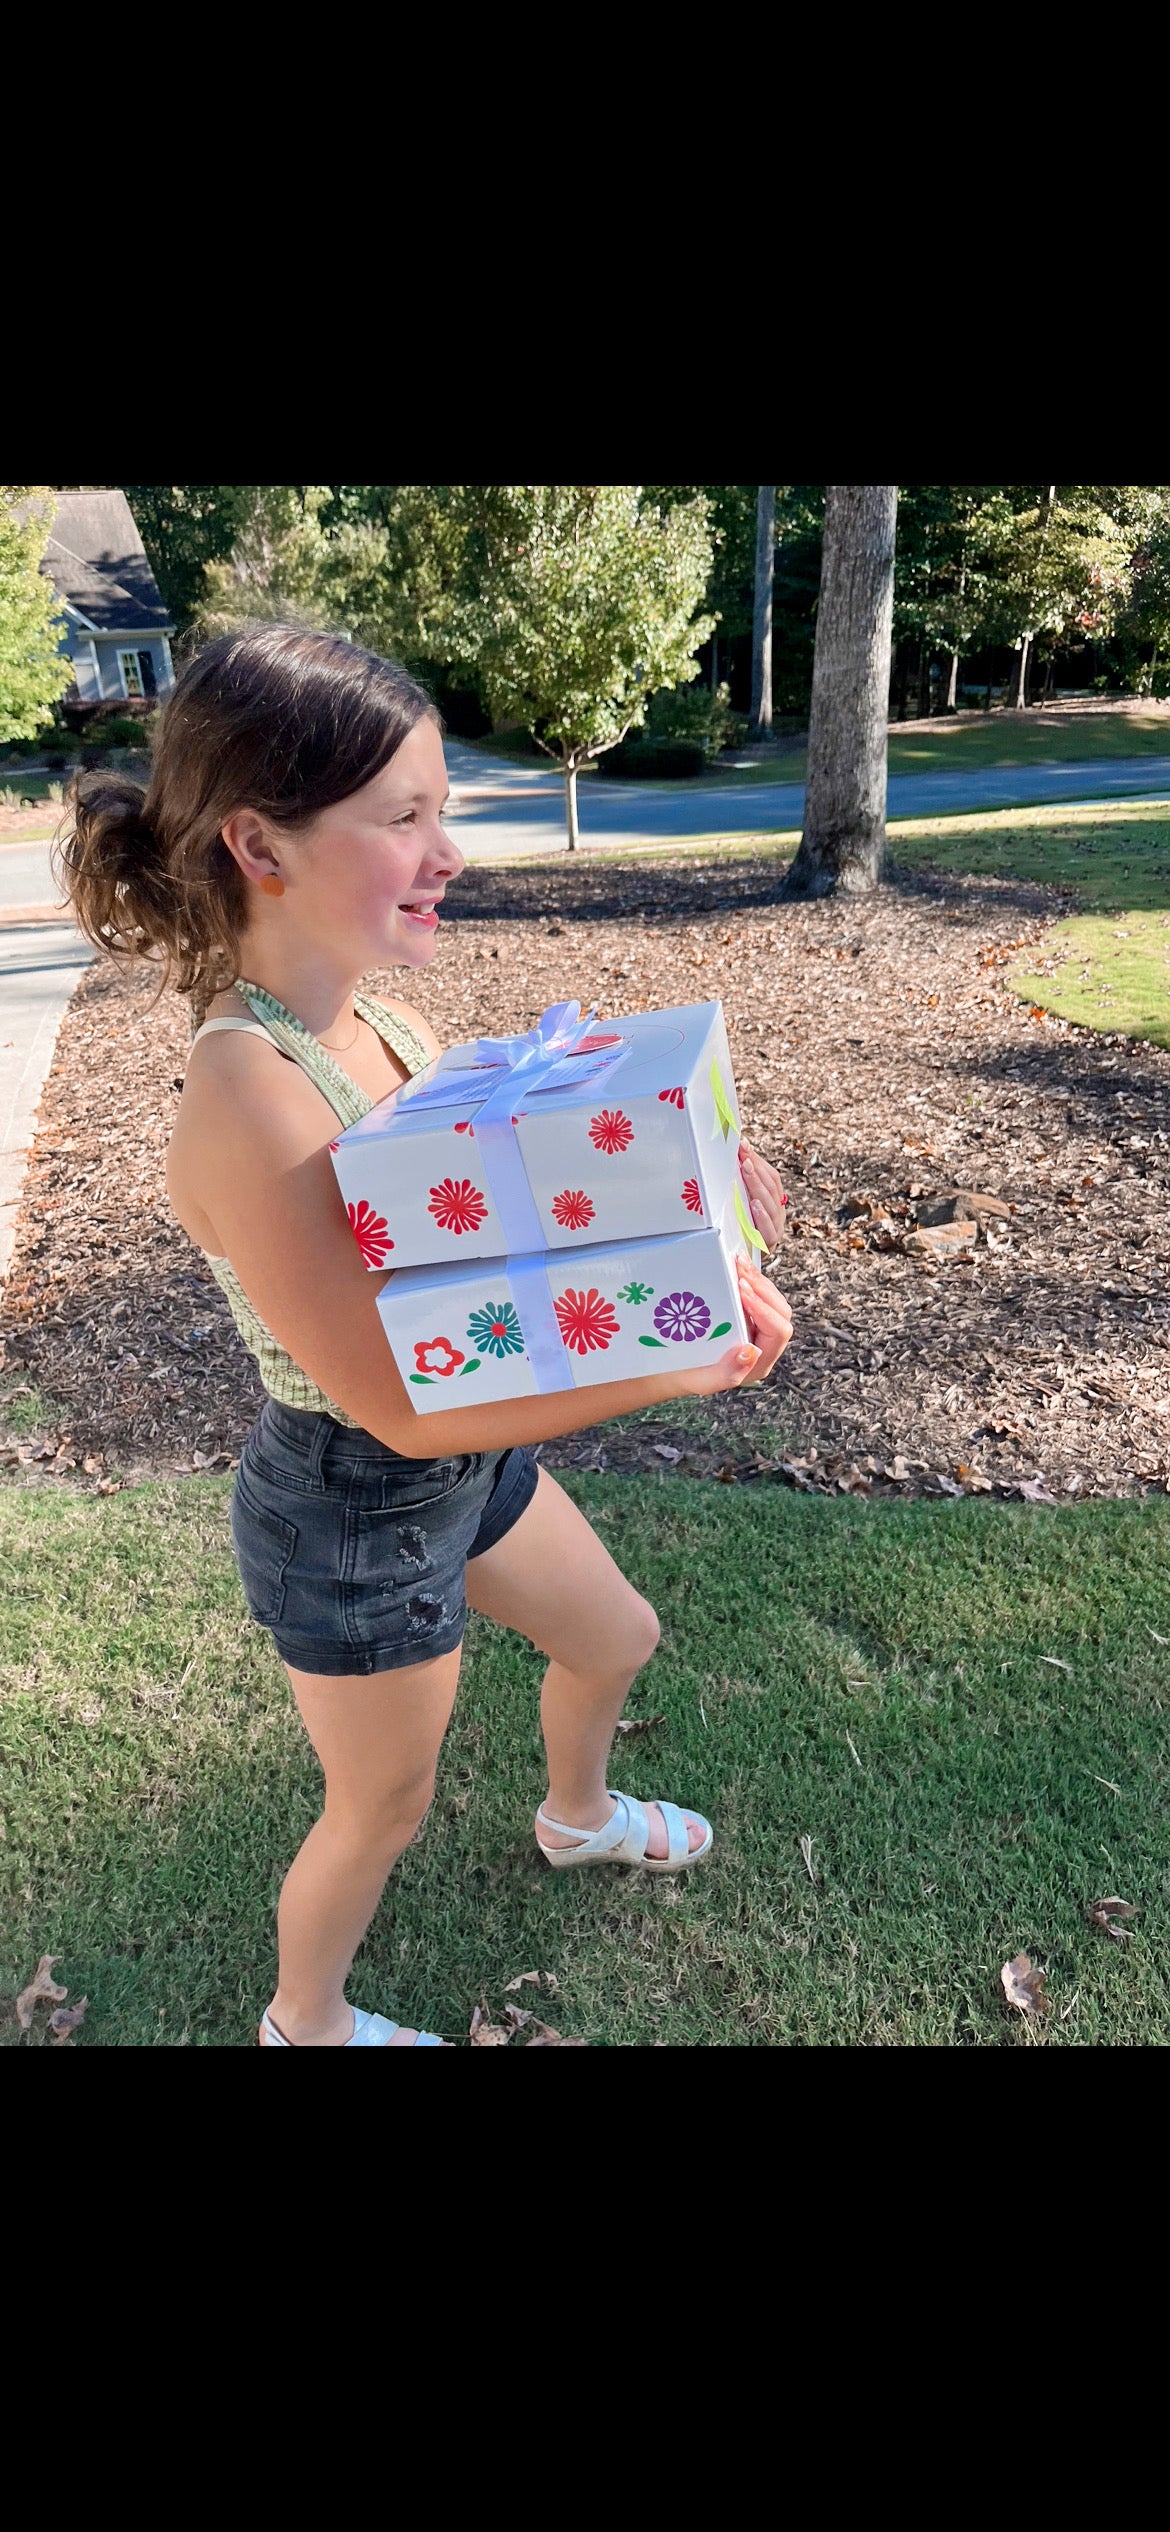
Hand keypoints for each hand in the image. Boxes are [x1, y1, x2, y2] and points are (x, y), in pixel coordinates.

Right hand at [676, 1258, 793, 1397]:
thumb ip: (729, 1374)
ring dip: (757, 1279)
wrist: (675, 1368)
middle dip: (762, 1289)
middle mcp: (763, 1343)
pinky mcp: (745, 1313)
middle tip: (740, 1272)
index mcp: (760, 1361)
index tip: (741, 1292)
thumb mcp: (704, 1381)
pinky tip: (736, 1266)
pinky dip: (749, 1278)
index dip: (763, 1309)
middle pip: (780, 1312)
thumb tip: (750, 1352)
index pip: (778, 1332)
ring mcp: (756, 1326)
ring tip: (738, 1264)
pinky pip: (757, 1293)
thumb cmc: (690, 1376)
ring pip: (771, 1299)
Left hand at [739, 1142, 788, 1248]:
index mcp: (775, 1201)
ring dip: (756, 1185)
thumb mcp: (743, 1206)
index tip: (743, 1145)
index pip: (772, 1177)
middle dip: (755, 1169)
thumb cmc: (741, 1230)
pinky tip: (753, 1204)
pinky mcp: (769, 1244)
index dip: (758, 1160)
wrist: (744, 1262)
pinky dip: (762, 1216)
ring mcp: (776, 1227)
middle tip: (742, 1154)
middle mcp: (778, 1212)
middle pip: (771, 1187)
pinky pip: (768, 1229)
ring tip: (746, 1169)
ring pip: (770, 1203)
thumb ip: (743, 1187)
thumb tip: (735, 1157)